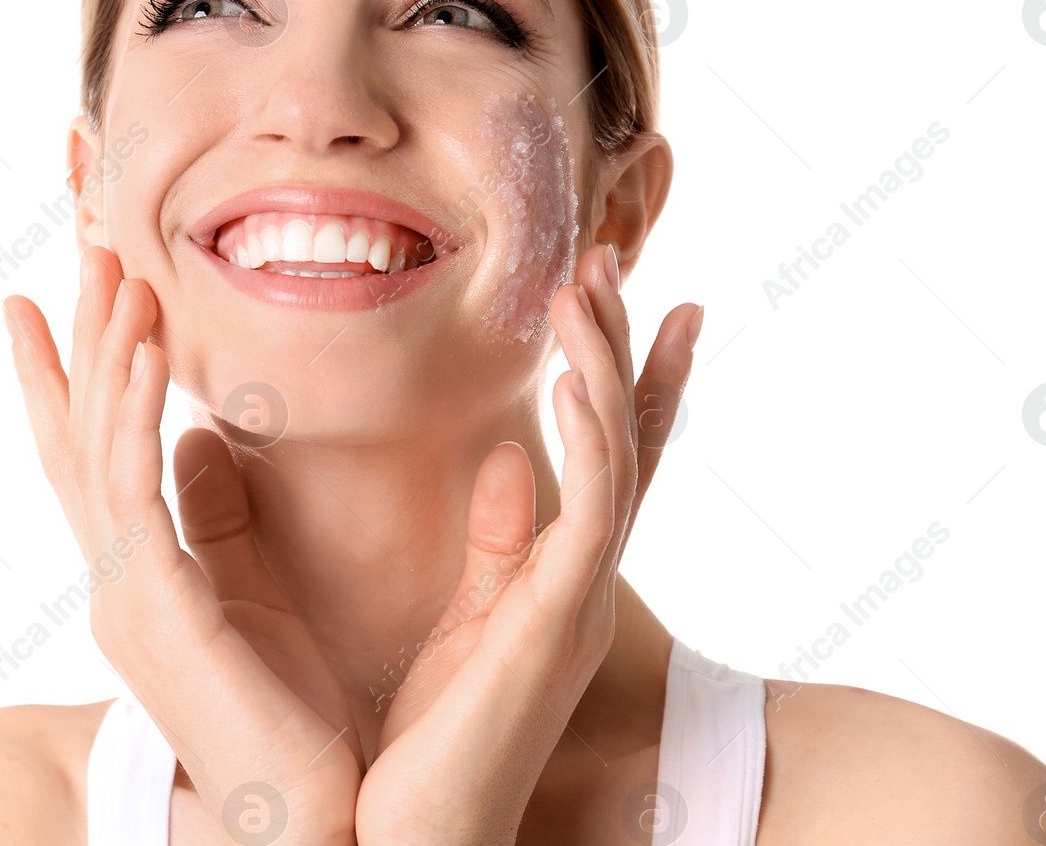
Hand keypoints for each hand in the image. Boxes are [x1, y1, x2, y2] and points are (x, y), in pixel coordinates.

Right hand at [5, 245, 362, 845]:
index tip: (55, 299)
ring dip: (106, 354)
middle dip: (81, 340)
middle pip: (82, 435)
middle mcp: (118, 579)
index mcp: (143, 574)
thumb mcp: (250, 594)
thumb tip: (206, 443)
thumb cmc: (296, 715)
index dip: (71, 374)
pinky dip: (134, 413)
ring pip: (98, 448)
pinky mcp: (159, 611)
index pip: (94, 453)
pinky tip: (145, 351)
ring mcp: (126, 596)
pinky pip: (133, 492)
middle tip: (85, 249)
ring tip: (117, 272)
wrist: (306, 820)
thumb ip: (220, 518)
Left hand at [354, 242, 700, 845]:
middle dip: (625, 346)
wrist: (411, 843)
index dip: (632, 376)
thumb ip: (494, 542)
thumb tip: (507, 458)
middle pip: (627, 439)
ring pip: (618, 456)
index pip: (608, 457)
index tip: (634, 297)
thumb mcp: (464, 624)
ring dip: (606, 364)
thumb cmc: (427, 743)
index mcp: (557, 575)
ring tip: (589, 285)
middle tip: (611, 258)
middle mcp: (582, 580)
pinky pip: (592, 513)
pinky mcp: (558, 622)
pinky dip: (592, 438)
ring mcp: (580, 600)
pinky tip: (572, 379)